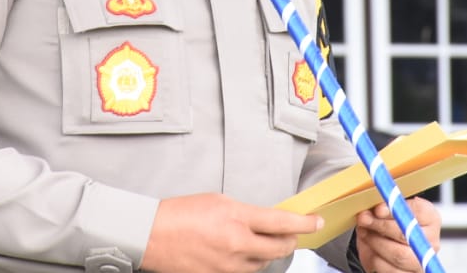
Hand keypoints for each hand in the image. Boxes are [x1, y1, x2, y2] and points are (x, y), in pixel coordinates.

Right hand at [141, 193, 322, 272]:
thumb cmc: (179, 214)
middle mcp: (237, 245)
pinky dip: (248, 262)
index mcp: (236, 219)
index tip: (315, 220)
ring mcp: (229, 266)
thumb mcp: (217, 201)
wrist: (151, 235)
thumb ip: (245, 212)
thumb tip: (266, 220)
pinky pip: (244, 272)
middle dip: (290, 240)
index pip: (282, 222)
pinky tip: (240, 252)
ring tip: (258, 240)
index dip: (304, 222)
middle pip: (280, 248)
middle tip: (293, 233)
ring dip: (268, 252)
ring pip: (263, 263)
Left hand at [353, 197, 440, 272]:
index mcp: (430, 218)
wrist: (385, 242)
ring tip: (364, 233)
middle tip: (364, 219)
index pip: (418, 211)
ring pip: (397, 255)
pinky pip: (390, 270)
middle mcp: (430, 241)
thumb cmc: (389, 221)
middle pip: (406, 235)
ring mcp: (422, 261)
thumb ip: (384, 205)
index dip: (396, 210)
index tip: (378, 209)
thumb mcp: (388, 208)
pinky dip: (374, 259)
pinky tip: (370, 249)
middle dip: (380, 226)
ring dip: (375, 243)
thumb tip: (378, 209)